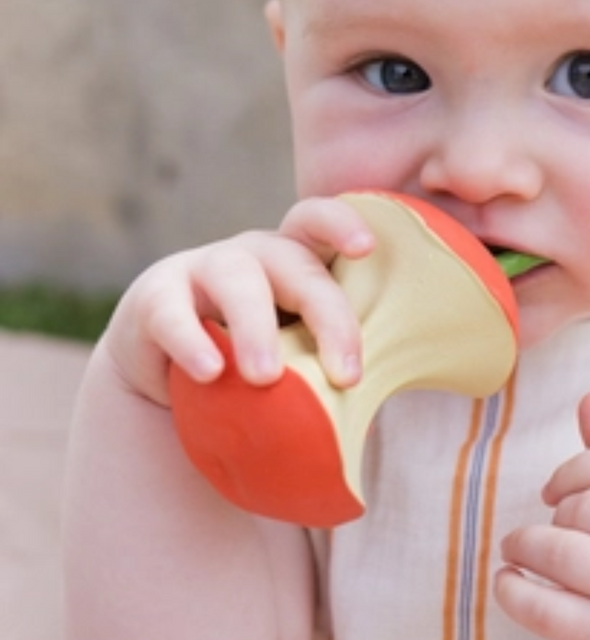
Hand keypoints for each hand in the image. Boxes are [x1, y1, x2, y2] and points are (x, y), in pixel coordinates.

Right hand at [101, 197, 371, 405]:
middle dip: (327, 315)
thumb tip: (385, 415)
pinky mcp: (154, 299)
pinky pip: (172, 313)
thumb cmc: (256, 361)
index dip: (343, 226)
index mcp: (298, 260)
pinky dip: (191, 342)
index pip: (321, 224)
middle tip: (346, 375)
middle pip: (296, 263)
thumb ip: (331, 365)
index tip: (367, 249)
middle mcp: (255, 255)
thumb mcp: (297, 354)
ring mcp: (202, 269)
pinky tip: (208, 373)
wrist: (170, 377)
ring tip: (267, 377)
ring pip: (237, 279)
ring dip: (256, 327)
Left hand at [496, 392, 589, 639]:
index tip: (557, 487)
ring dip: (527, 543)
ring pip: (568, 554)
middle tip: (551, 520)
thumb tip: (589, 398)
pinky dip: (515, 594)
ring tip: (517, 546)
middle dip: (558, 506)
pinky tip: (506, 582)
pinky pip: (550, 613)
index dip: (577, 466)